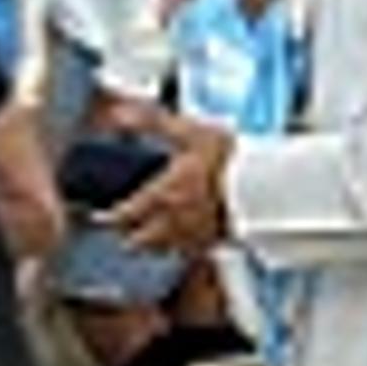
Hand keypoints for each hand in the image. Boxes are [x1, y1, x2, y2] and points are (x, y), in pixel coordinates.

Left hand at [104, 107, 236, 258]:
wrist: (267, 188)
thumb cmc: (230, 160)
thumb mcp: (189, 132)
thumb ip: (152, 122)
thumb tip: (120, 113)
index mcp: (162, 195)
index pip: (124, 215)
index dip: (109, 217)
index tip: (99, 217)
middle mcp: (174, 221)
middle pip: (140, 241)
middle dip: (128, 236)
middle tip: (121, 230)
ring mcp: (195, 235)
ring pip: (163, 250)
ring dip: (152, 245)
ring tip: (147, 239)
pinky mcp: (216, 242)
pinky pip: (190, 252)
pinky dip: (180, 248)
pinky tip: (183, 240)